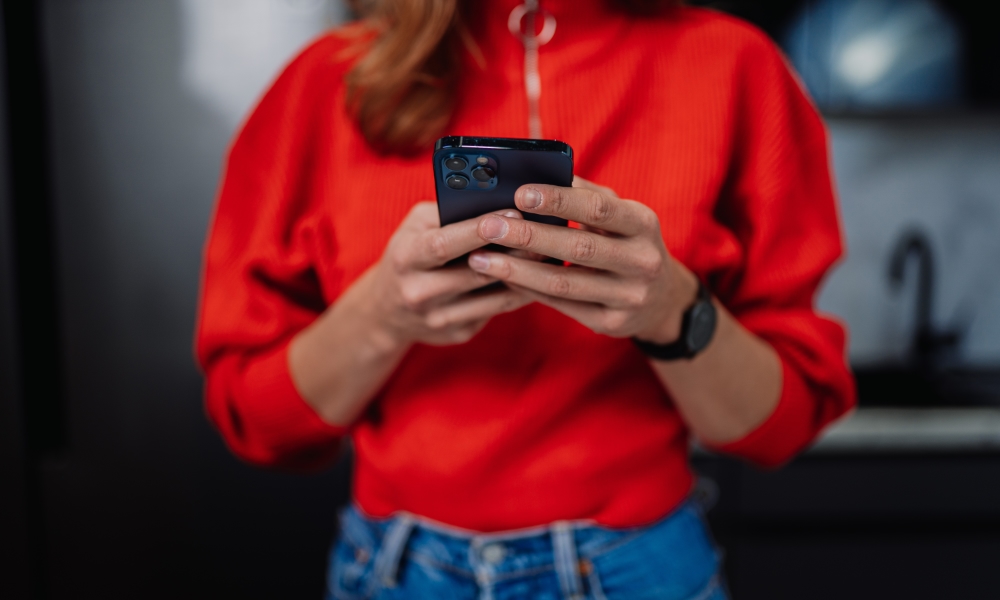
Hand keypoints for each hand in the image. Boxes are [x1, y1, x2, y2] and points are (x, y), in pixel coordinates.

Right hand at [364, 201, 531, 347]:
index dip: (479, 229)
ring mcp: (439, 318)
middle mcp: (419, 292)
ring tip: (550, 254)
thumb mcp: (414, 228)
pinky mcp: (458, 333)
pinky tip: (538, 278)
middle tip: (545, 233)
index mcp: (406, 259)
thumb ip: (447, 213)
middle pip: (475, 272)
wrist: (387, 311)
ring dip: (525, 276)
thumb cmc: (409, 255)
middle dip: (513, 252)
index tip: (512, 212)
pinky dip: (519, 293)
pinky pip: (497, 310)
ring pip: (493, 296)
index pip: (445, 244)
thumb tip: (493, 201)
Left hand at [467, 178, 698, 343]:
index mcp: (643, 223)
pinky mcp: (611, 323)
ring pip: (564, 283)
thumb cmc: (628, 243)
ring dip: (517, 270)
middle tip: (488, 226)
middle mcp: (642, 261)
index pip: (598, 208)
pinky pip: (562, 305)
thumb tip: (535, 172)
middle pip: (578, 248)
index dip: (558, 201)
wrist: (662, 299)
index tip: (520, 193)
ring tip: (481, 259)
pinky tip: (503, 277)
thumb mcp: (620, 215)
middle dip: (528, 236)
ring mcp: (629, 296)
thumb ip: (584, 195)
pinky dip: (529, 289)